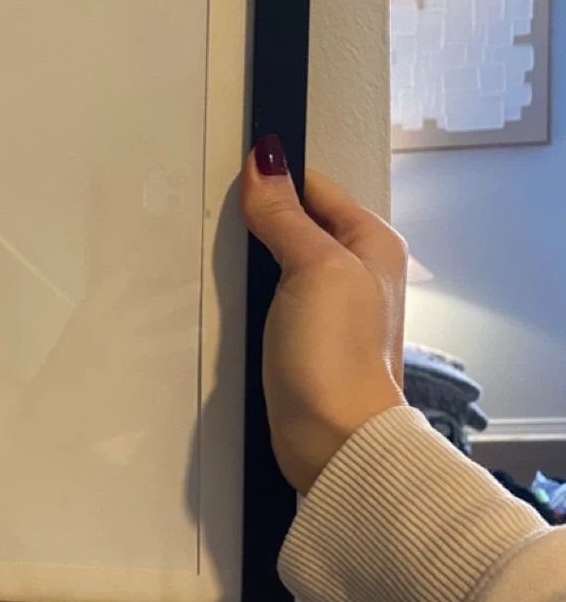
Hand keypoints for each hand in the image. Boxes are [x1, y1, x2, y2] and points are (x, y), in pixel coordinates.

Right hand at [240, 137, 406, 494]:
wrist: (333, 438)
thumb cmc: (340, 358)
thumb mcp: (313, 266)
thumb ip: (285, 213)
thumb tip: (265, 162)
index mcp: (372, 242)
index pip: (314, 187)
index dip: (275, 182)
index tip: (239, 184)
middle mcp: (356, 270)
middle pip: (296, 221)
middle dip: (260, 222)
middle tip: (230, 227)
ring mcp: (330, 305)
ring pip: (280, 260)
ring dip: (252, 260)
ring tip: (231, 264)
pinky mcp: (304, 337)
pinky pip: (272, 297)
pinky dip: (251, 294)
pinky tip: (237, 300)